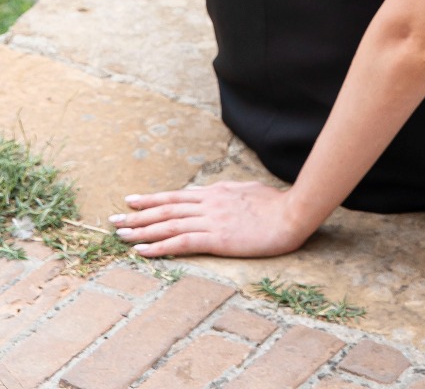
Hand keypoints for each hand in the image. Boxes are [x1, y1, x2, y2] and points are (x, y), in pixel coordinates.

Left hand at [110, 180, 311, 258]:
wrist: (292, 213)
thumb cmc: (275, 204)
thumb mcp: (246, 191)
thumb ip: (225, 193)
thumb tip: (210, 194)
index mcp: (215, 193)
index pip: (176, 196)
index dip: (152, 199)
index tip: (131, 201)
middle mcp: (208, 204)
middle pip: (165, 209)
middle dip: (137, 215)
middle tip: (113, 220)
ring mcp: (211, 220)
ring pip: (168, 225)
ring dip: (141, 231)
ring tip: (120, 235)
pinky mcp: (217, 238)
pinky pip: (181, 242)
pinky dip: (159, 246)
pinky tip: (142, 250)